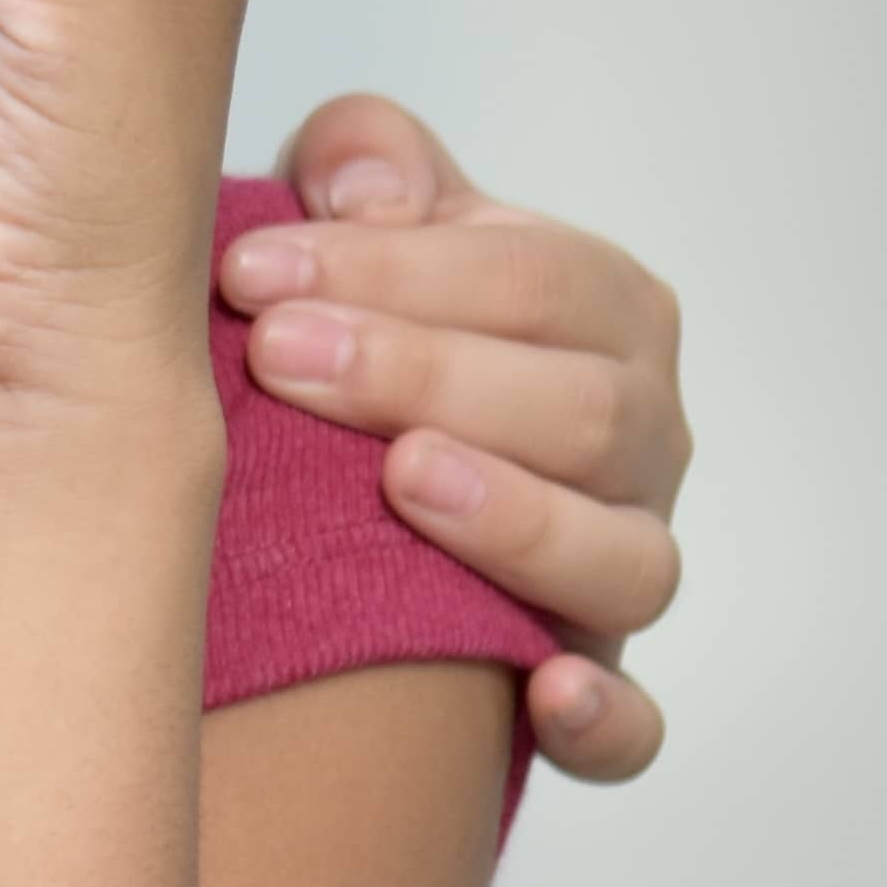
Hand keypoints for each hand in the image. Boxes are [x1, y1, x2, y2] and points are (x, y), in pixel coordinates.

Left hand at [223, 97, 687, 778]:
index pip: (534, 279)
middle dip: (423, 375)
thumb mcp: (361, 219)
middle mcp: (637, 439)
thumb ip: (365, 164)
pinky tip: (542, 696)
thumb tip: (367, 182)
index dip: (393, 267)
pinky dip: (604, 719)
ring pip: (625, 557)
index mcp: (601, 313)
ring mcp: (621, 561)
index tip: (250, 271)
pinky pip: (632, 722)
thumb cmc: (363, 320)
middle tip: (279, 359)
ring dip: (513, 519)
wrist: (344, 454)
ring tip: (400, 478)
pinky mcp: (592, 677)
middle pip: (581, 409)